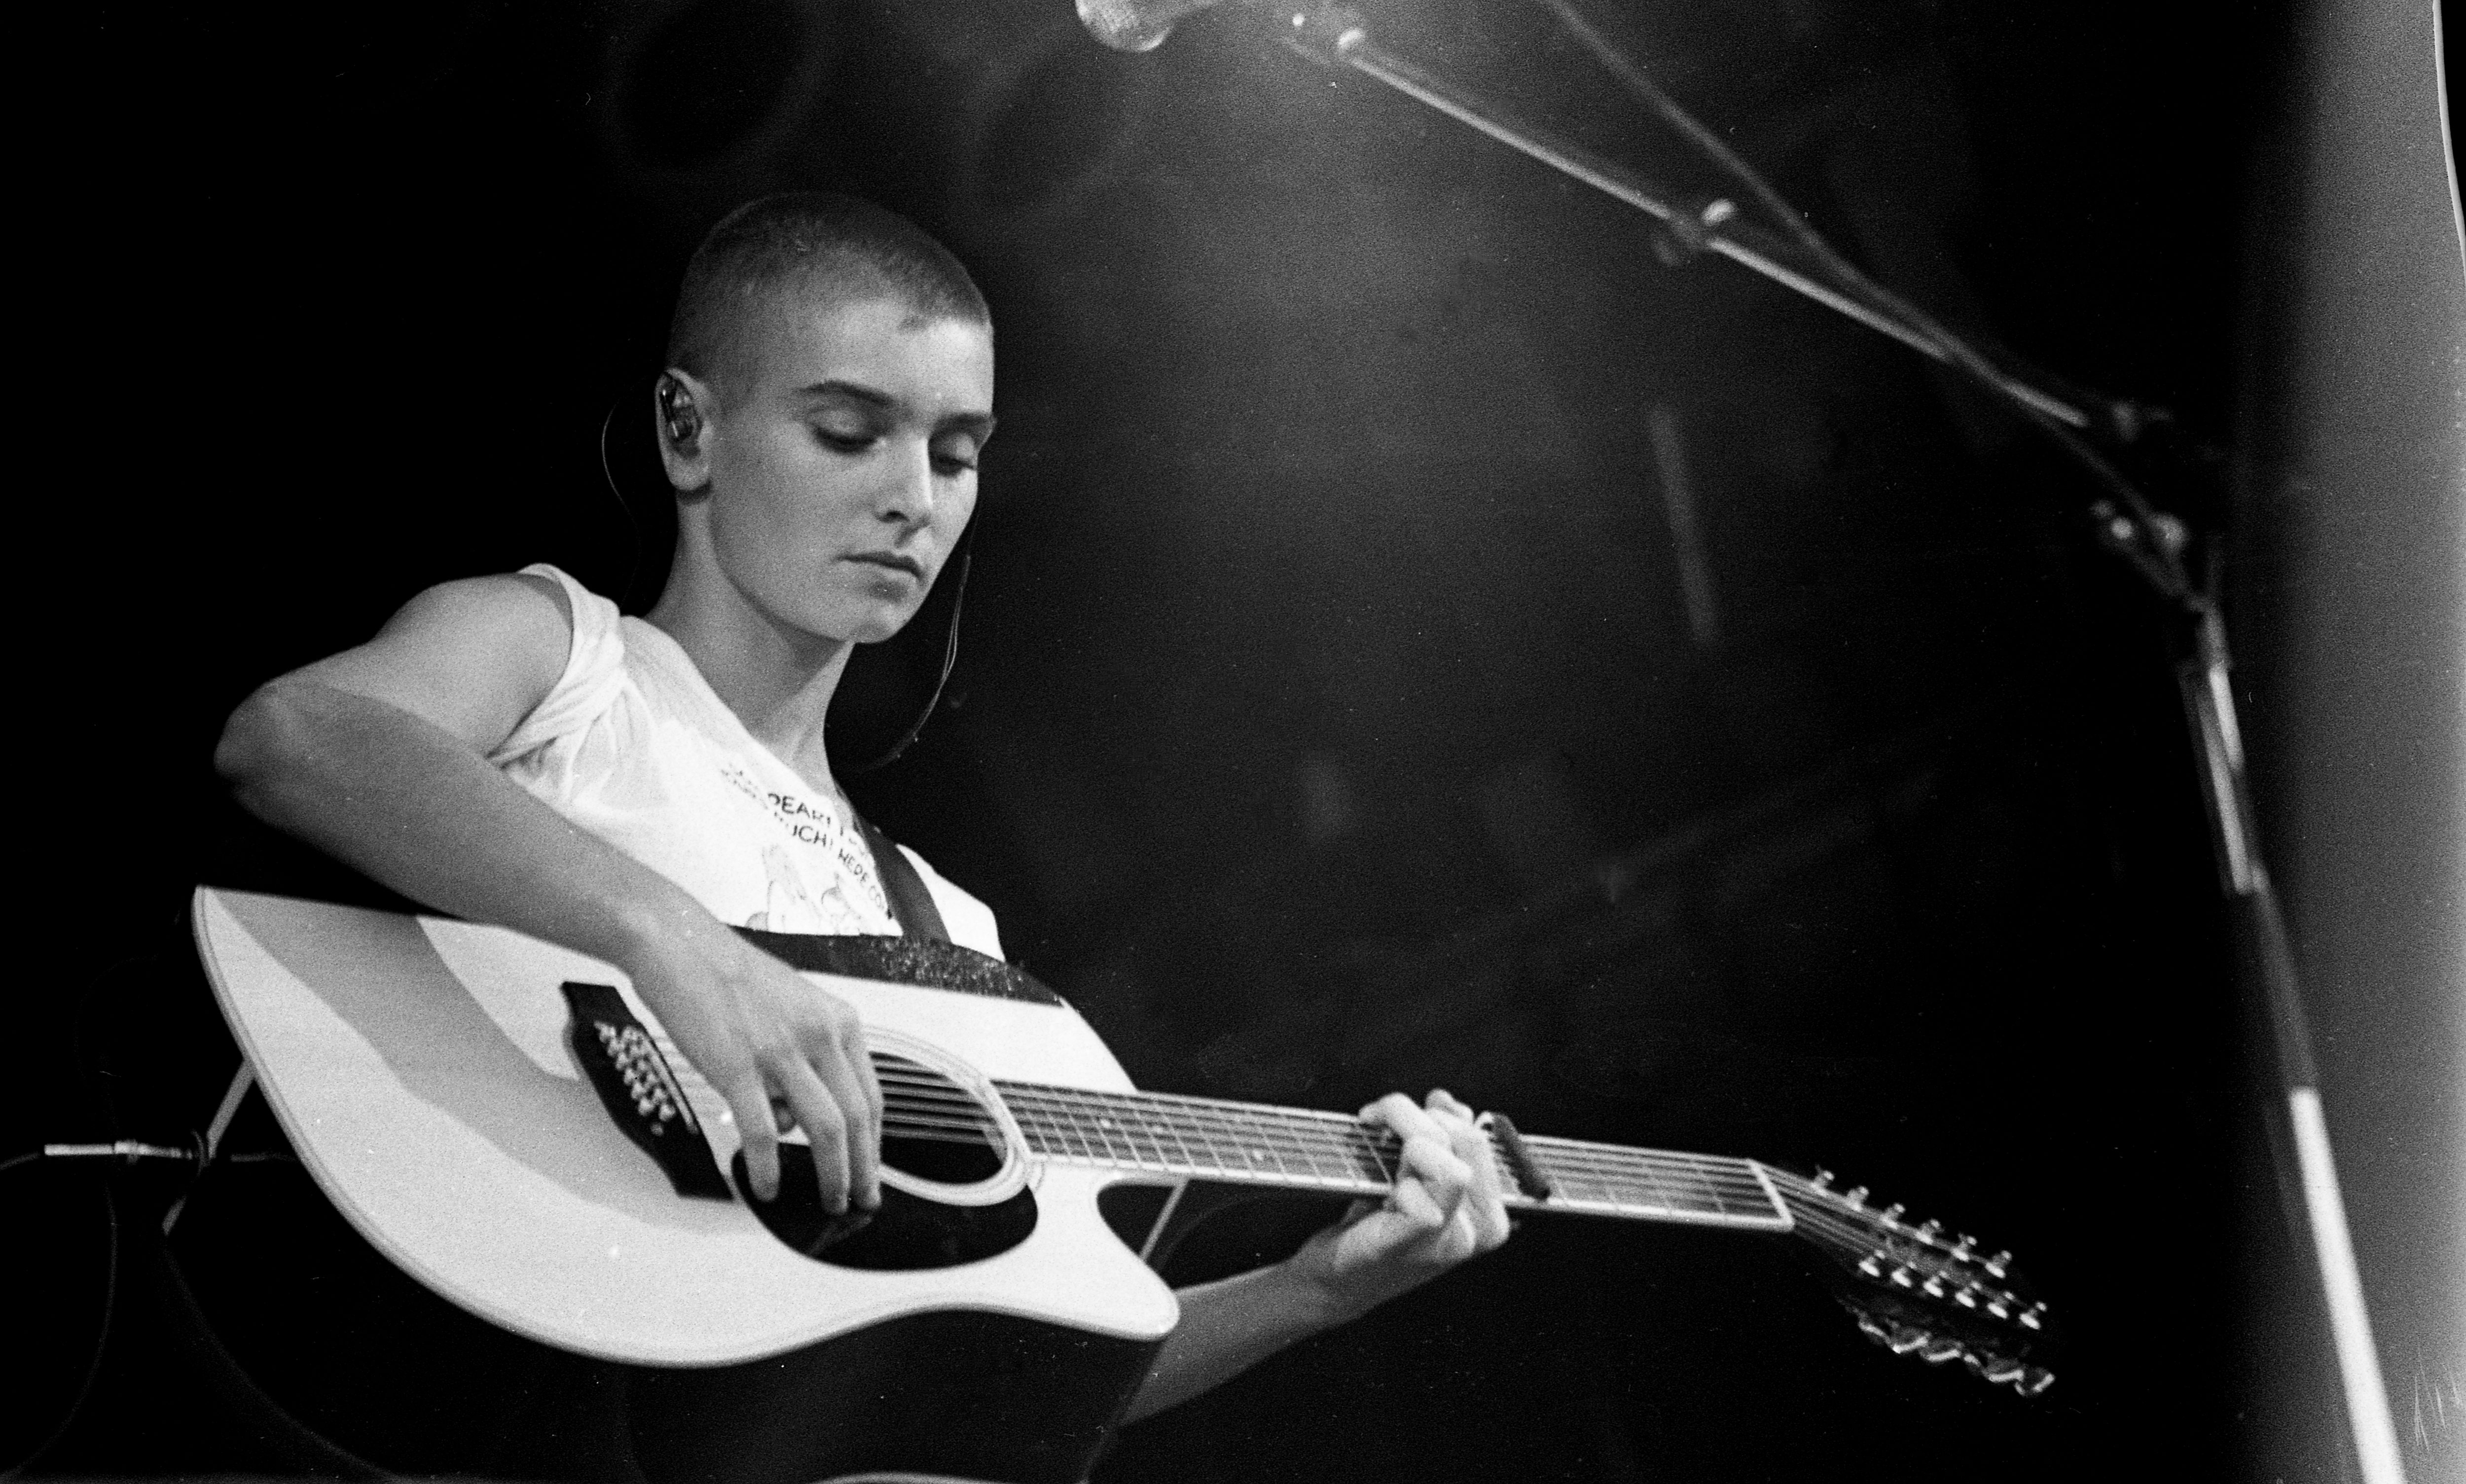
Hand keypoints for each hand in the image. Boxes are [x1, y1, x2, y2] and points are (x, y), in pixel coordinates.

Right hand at [622, 926, 882, 1210]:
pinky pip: (763, 1131)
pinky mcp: (737, 1067)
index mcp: (837, 1021)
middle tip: (860, 1198)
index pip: (872, 1095)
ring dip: (831, 1173)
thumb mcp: (793, 1006)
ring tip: (826, 1199)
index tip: (873, 1168)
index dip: (876, 1141)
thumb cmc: (730, 974)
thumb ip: (808, 1056)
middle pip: (857, 1118)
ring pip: (824, 1129)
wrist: (680, 945)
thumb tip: (801, 1115)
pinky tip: (765, 1186)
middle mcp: (818, 1035)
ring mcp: (779, 1052)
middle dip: (863, 1169)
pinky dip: (768, 1167)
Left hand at [1287, 1090, 1512, 1321]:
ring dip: (1399, 1142)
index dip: (1438, 1115)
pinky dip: (1394, 1184)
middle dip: (1413, 1118)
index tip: (1404, 1120)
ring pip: (1443, 1158)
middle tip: (1379, 1130)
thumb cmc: (1374, 1226)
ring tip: (1378, 1157)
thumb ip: (1443, 1139)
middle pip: (1463, 1137)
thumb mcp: (1418, 1178)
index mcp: (1490, 1210)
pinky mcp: (1412, 1247)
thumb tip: (1446, 1102)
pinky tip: (1379, 1196)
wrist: (1337, 1281)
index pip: (1477, 1134)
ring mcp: (1450, 1242)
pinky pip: (1420, 1200)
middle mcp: (1479, 1229)